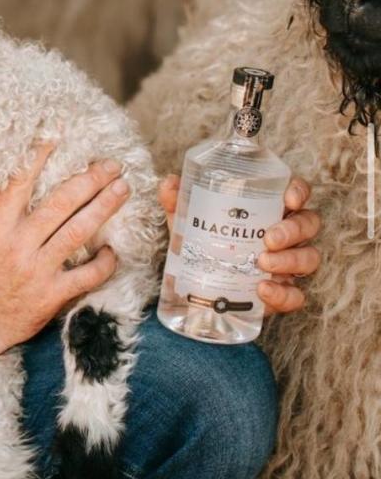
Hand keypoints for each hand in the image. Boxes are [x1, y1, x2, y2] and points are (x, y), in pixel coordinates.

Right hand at [0, 145, 128, 356]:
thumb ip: (2, 218)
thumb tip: (23, 186)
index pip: (18, 186)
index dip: (37, 160)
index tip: (55, 139)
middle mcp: (18, 246)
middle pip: (60, 204)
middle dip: (89, 180)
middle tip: (111, 165)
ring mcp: (38, 270)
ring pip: (78, 231)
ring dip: (103, 207)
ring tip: (121, 189)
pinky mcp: (53, 295)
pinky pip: (88, 275)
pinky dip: (104, 262)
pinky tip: (113, 250)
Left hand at [158, 174, 320, 315]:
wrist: (194, 285)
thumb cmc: (201, 242)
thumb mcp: (187, 221)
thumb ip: (178, 202)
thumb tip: (169, 183)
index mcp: (268, 209)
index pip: (296, 192)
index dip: (299, 191)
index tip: (289, 198)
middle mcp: (285, 234)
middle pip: (308, 223)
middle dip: (293, 229)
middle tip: (268, 239)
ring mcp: (287, 263)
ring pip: (309, 257)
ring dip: (290, 260)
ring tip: (262, 262)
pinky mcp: (282, 292)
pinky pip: (296, 295)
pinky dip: (284, 294)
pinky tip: (263, 290)